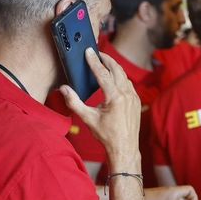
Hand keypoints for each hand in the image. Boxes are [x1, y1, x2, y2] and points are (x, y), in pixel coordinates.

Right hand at [61, 49, 140, 167]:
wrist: (125, 148)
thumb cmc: (106, 135)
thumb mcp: (87, 119)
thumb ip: (74, 102)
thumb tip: (63, 88)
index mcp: (115, 98)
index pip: (103, 74)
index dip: (94, 61)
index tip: (88, 51)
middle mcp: (127, 95)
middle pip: (117, 69)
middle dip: (106, 59)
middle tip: (96, 53)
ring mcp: (134, 98)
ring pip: (124, 76)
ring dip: (114, 67)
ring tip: (103, 62)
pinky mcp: (136, 101)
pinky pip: (129, 84)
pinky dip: (120, 77)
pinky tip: (113, 77)